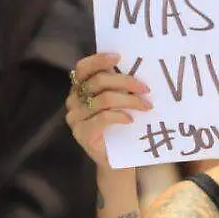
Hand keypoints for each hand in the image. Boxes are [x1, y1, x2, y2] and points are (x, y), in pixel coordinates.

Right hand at [65, 53, 152, 169]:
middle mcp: (73, 101)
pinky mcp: (82, 133)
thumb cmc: (119, 127)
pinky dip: (120, 115)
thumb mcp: (118, 102)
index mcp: (79, 89)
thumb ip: (118, 86)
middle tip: (145, 89)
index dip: (99, 60)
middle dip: (125, 82)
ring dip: (129, 100)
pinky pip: (103, 118)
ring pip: (104, 99)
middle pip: (97, 82)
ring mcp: (75, 118)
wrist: (117, 160)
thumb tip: (138, 67)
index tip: (119, 57)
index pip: (83, 68)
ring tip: (145, 106)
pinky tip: (131, 119)